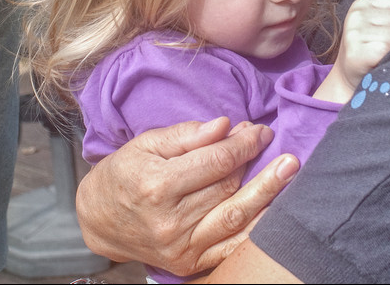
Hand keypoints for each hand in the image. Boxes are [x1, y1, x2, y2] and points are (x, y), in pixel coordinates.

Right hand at [75, 118, 298, 275]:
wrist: (98, 220)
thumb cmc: (123, 174)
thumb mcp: (145, 144)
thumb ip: (186, 135)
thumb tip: (225, 126)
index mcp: (157, 185)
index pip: (215, 161)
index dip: (243, 144)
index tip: (261, 130)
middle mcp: (170, 220)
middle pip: (227, 187)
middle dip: (255, 164)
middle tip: (278, 147)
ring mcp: (181, 246)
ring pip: (235, 217)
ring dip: (267, 194)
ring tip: (290, 173)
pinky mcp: (188, 263)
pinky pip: (231, 247)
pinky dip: (256, 231)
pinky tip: (276, 213)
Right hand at [316, 0, 389, 101]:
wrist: (349, 77)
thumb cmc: (372, 49)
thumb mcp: (383, 26)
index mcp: (362, 4)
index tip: (388, 32)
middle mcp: (355, 15)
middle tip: (387, 48)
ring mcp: (353, 33)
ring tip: (384, 55)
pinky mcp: (355, 52)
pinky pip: (387, 49)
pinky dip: (389, 58)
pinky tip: (380, 62)